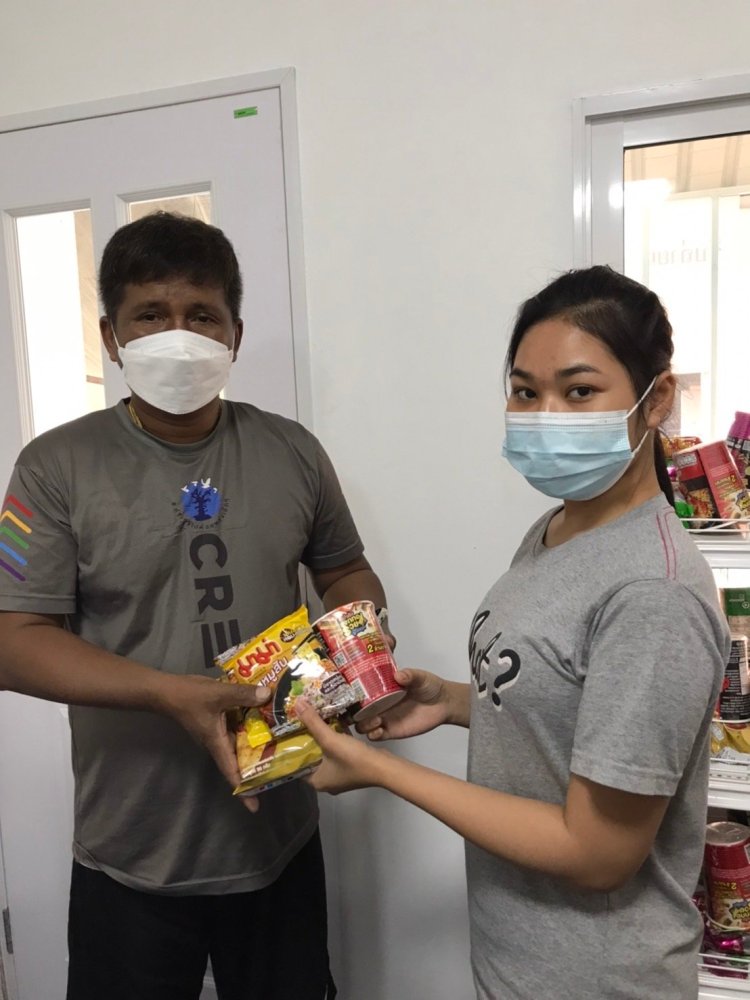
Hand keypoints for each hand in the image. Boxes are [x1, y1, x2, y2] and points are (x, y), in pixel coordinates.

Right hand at [159, 674, 270, 811]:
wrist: (167, 691)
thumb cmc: (189, 698)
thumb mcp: (218, 694)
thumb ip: (242, 695)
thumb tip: (268, 695)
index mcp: (217, 744)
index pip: (231, 773)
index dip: (243, 791)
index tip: (255, 807)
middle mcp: (217, 743)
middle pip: (239, 761)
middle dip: (256, 768)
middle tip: (280, 771)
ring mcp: (217, 732)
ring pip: (239, 744)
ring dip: (256, 744)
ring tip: (280, 745)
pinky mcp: (218, 721)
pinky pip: (237, 728)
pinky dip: (250, 725)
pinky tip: (265, 716)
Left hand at [295, 700, 386, 794]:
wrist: (385, 767)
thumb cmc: (354, 759)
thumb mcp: (330, 739)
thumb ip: (313, 722)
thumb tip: (296, 704)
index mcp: (316, 780)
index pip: (296, 763)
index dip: (291, 747)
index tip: (287, 730)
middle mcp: (325, 780)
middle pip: (310, 756)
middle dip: (307, 738)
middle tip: (300, 719)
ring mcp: (339, 774)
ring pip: (324, 752)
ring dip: (321, 736)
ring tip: (314, 717)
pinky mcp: (350, 766)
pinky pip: (336, 751)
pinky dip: (334, 739)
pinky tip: (334, 722)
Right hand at [356, 668, 452, 741]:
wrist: (444, 703)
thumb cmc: (430, 686)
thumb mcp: (420, 677)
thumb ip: (410, 675)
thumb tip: (399, 675)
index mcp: (381, 690)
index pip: (359, 693)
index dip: (352, 695)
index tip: (350, 695)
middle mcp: (379, 704)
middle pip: (356, 711)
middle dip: (353, 713)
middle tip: (361, 711)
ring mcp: (385, 718)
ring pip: (363, 725)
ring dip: (364, 724)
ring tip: (377, 720)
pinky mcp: (392, 731)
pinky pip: (376, 736)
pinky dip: (373, 735)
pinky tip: (380, 730)